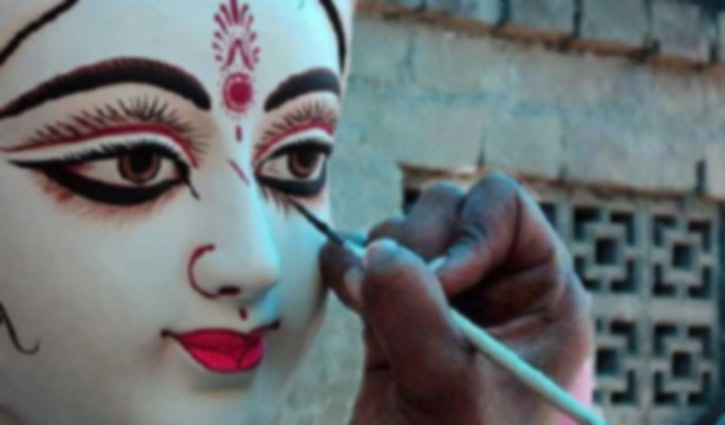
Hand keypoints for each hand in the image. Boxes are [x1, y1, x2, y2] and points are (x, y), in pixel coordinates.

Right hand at [320, 172, 593, 424]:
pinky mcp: (398, 309)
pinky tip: (345, 292)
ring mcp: (444, 294)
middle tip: (388, 295)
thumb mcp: (451, 391)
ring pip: (402, 231)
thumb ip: (417, 317)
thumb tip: (376, 250)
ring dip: (376, 258)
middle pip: (448, 209)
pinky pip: (367, 258)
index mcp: (541, 294)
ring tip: (367, 308)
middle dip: (412, 243)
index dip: (468, 232)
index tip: (440, 282)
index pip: (505, 209)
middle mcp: (495, 284)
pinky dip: (347, 266)